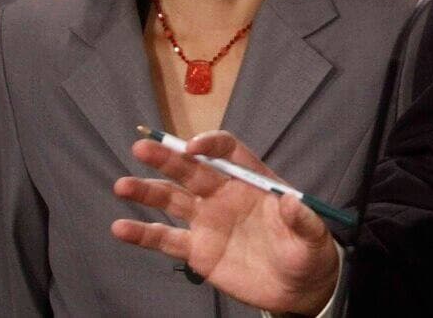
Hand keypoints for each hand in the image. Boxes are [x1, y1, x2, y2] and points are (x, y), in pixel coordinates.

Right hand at [112, 130, 339, 314]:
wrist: (296, 285)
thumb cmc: (307, 250)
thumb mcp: (312, 234)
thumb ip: (302, 219)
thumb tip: (290, 202)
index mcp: (252, 181)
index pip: (228, 152)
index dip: (211, 145)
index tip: (193, 147)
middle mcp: (225, 194)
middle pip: (192, 170)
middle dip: (168, 158)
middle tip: (142, 148)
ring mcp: (208, 221)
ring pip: (172, 199)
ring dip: (147, 191)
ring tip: (122, 185)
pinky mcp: (197, 250)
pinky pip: (165, 239)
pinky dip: (142, 233)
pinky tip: (120, 227)